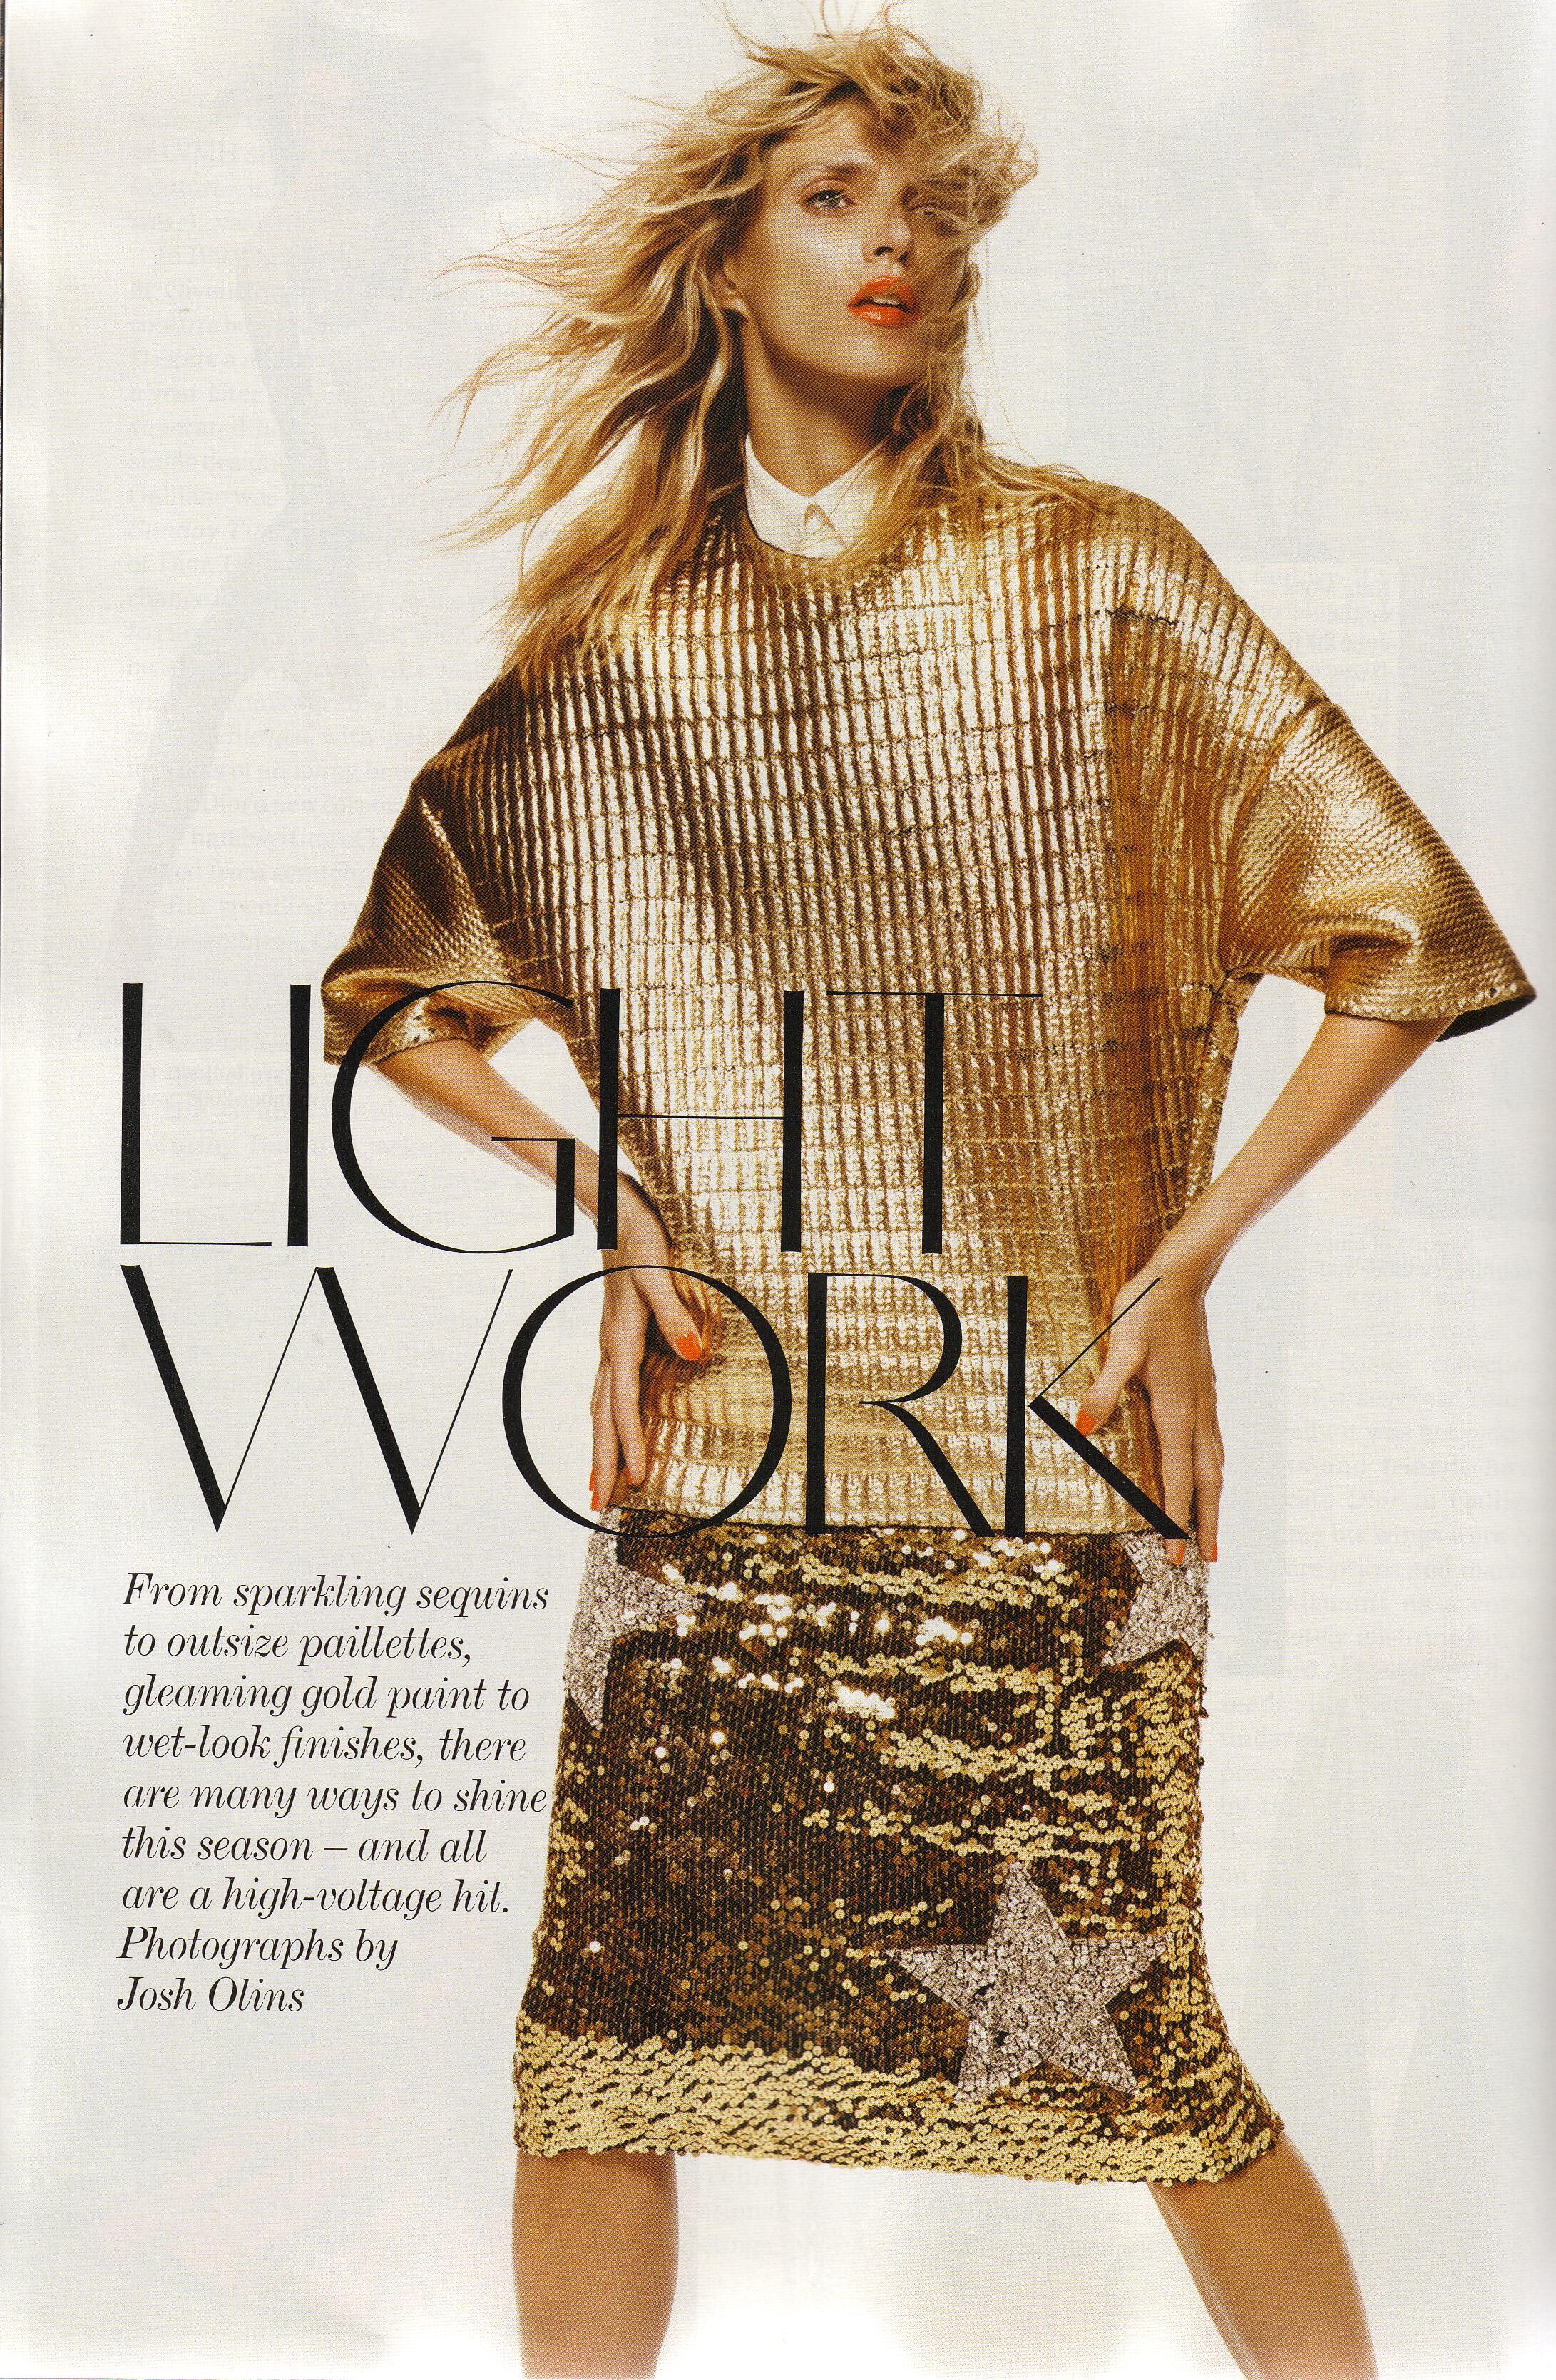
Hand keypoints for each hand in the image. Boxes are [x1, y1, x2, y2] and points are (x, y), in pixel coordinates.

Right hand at [590, 1179, 704, 1512]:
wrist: (617, 1213)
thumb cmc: (643, 1240)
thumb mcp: (663, 1272)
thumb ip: (675, 1314)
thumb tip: (695, 1354)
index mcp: (620, 1339)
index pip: (623, 1405)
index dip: (630, 1444)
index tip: (635, 1481)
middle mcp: (610, 1348)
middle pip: (602, 1417)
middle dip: (602, 1463)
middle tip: (598, 1508)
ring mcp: (610, 1345)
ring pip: (601, 1408)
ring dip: (601, 1447)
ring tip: (599, 1485)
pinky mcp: (617, 1338)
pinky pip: (610, 1392)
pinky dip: (610, 1421)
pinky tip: (615, 1431)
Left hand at [1075, 1258, 1220, 1563]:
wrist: (1182, 1278)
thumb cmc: (1146, 1310)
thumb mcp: (1118, 1348)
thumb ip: (1102, 1390)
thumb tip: (1083, 1429)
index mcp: (1177, 1411)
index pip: (1179, 1480)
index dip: (1177, 1520)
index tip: (1178, 1555)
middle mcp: (1197, 1413)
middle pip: (1208, 1481)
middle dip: (1207, 1522)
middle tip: (1207, 1559)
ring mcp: (1204, 1401)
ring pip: (1215, 1462)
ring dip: (1214, 1498)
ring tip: (1210, 1527)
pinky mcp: (1203, 1390)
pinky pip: (1213, 1442)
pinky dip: (1212, 1469)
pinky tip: (1206, 1470)